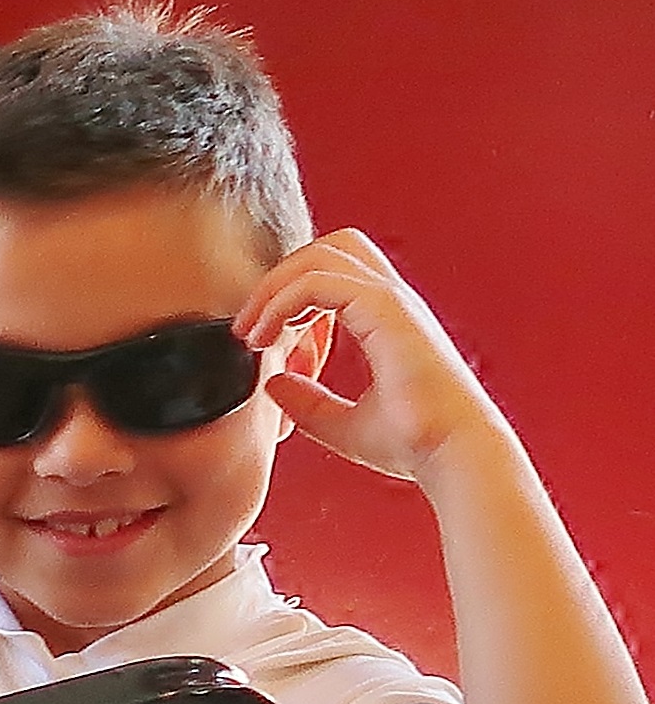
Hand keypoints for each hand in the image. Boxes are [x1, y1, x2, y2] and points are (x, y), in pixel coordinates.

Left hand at [237, 231, 509, 488]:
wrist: (454, 455)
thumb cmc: (415, 443)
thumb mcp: (343, 424)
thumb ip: (308, 401)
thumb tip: (273, 382)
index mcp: (386, 319)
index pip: (333, 273)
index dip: (287, 294)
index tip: (257, 338)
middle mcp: (391, 302)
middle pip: (328, 248)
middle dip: (279, 276)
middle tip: (249, 326)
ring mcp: (392, 302)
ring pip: (321, 255)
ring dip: (274, 287)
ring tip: (251, 332)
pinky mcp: (388, 310)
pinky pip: (317, 283)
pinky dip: (281, 303)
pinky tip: (265, 339)